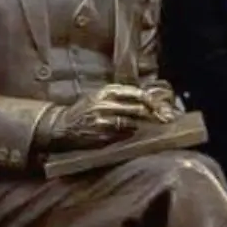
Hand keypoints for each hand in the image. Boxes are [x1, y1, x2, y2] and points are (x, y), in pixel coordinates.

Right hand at [47, 84, 174, 149]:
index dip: (152, 101)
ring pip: (132, 122)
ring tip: (154, 127)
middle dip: (154, 115)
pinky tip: (135, 134)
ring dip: (145, 125)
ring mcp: (103, 120)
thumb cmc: (85, 110)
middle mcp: (105, 103)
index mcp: (106, 91)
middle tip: (165, 119)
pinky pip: (123, 135)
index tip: (162, 107)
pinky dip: (131, 134)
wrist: (61, 125)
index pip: (137, 93)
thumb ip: (120, 96)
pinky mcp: (100, 134)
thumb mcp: (100, 96)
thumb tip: (147, 100)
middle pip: (138, 108)